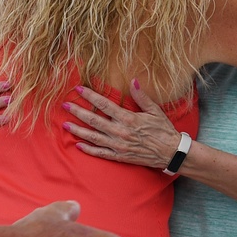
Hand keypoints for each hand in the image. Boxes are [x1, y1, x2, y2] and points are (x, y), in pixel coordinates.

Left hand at [63, 80, 181, 169]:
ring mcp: (118, 145)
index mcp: (128, 118)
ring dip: (78, 130)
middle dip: (77, 112)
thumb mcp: (155, 110)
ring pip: (93, 137)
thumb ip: (141, 96)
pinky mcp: (120, 156)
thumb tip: (133, 80)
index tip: (78, 89)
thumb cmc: (164, 130)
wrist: (171, 153)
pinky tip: (78, 144)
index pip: (104, 105)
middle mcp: (120, 132)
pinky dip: (88, 149)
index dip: (90, 96)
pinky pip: (100, 153)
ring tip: (65, 124)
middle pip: (94, 120)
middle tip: (64, 105)